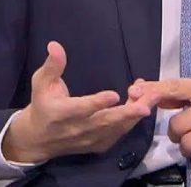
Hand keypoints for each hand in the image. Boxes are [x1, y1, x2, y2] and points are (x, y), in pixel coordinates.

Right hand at [3, 41, 161, 162]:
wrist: (37, 139)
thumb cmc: (42, 104)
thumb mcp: (41, 83)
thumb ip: (52, 66)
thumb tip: (55, 46)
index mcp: (60, 113)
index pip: (80, 109)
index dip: (97, 103)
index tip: (114, 95)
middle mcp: (76, 129)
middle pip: (105, 122)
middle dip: (128, 112)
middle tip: (147, 103)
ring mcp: (89, 139)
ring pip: (116, 128)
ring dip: (135, 114)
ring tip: (153, 98)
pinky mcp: (99, 144)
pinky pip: (119, 134)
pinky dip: (132, 121)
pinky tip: (144, 105)